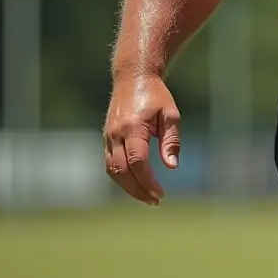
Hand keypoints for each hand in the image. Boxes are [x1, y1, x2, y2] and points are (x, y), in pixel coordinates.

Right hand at [102, 74, 180, 204]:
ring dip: (128, 187)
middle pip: (121, 171)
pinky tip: (135, 183)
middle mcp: (116, 134)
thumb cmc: (156, 95)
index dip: (148, 182)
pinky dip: (121, 177)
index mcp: (133, 127)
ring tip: (147, 196)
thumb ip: (171, 141)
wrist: (132, 77)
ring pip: (112, 170)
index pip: (137, 162)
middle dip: (137, 190)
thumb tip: (172, 167)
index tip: (161, 193)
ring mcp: (108, 136)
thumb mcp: (171, 114)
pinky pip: (109, 163)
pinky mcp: (106, 138)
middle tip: (154, 200)